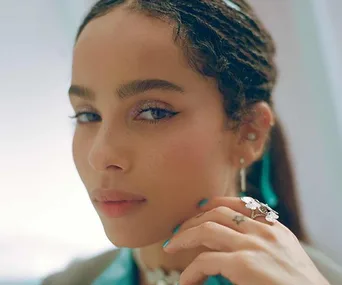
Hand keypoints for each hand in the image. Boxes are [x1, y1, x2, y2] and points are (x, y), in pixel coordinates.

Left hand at [163, 197, 329, 284]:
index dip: (213, 203)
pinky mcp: (244, 265)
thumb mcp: (284, 253)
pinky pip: (205, 261)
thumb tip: (232, 242)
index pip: (238, 203)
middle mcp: (262, 231)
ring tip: (172, 247)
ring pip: (206, 230)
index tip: (198, 209)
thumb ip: (262, 241)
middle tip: (178, 231)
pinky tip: (186, 280)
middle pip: (216, 213)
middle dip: (192, 220)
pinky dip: (191, 271)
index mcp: (273, 227)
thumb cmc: (299, 284)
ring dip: (184, 237)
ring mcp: (253, 245)